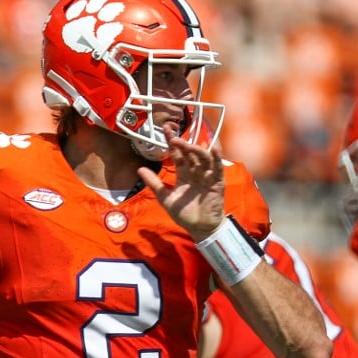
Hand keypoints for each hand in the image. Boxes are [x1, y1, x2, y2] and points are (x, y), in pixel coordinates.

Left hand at [138, 123, 224, 240]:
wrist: (200, 228)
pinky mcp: (217, 182)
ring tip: (188, 145)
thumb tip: (139, 169)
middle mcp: (195, 171)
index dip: (172, 142)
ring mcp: (207, 176)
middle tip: (174, 137)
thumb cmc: (184, 214)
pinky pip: (218, 168)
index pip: (177, 154)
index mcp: (183, 173)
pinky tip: (214, 148)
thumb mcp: (165, 198)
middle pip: (190, 153)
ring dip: (196, 150)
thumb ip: (154, 183)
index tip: (166, 129)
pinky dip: (216, 158)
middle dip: (183, 143)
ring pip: (203, 158)